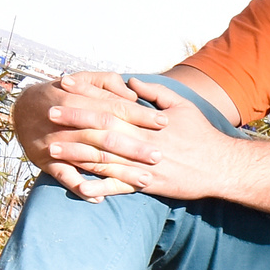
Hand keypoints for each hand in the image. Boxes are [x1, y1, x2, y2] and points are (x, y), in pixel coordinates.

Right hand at [15, 71, 163, 199]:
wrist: (21, 107)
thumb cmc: (62, 93)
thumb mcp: (83, 79)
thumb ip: (108, 83)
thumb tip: (132, 93)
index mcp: (78, 99)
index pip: (115, 108)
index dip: (140, 115)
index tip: (164, 122)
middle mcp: (68, 122)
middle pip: (106, 135)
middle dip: (134, 147)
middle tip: (159, 156)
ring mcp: (57, 144)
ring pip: (91, 159)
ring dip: (119, 173)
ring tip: (144, 180)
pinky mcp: (46, 162)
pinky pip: (65, 176)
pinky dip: (80, 187)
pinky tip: (100, 197)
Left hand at [52, 80, 246, 203]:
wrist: (221, 167)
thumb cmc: (202, 134)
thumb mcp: (182, 106)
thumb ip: (155, 93)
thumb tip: (130, 81)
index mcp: (148, 122)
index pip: (111, 105)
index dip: (87, 96)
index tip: (65, 87)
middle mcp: (143, 142)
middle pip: (101, 130)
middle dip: (73, 123)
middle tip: (47, 115)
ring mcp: (143, 165)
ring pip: (104, 159)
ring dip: (76, 155)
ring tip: (51, 150)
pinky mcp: (148, 185)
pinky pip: (119, 188)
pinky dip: (99, 188)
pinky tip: (79, 188)